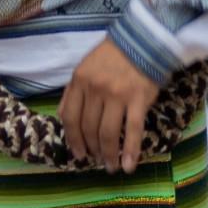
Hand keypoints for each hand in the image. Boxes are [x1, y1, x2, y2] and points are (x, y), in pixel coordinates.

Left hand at [58, 39, 159, 172]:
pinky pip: (133, 131)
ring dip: (108, 155)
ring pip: (108, 133)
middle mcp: (95, 89)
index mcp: (79, 81)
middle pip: (88, 128)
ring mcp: (117, 95)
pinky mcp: (138, 100)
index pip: (70, 118)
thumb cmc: (112, 57)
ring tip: (110, 167)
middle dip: (91, 150)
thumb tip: (63, 118)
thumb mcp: (85, 68)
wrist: (143, 41)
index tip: (78, 154)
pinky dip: (130, 151)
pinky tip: (128, 165)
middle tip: (96, 161)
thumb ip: (73, 92)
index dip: (73, 140)